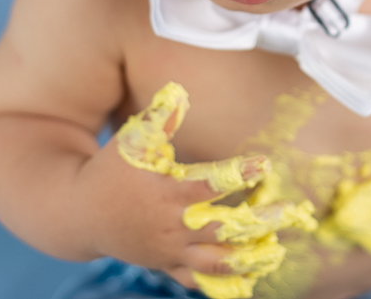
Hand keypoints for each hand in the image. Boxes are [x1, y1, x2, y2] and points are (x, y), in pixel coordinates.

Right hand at [72, 83, 270, 288]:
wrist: (79, 215)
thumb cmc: (108, 172)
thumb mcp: (130, 142)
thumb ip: (159, 118)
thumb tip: (179, 91)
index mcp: (167, 194)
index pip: (211, 185)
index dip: (240, 174)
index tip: (266, 163)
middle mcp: (172, 227)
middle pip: (224, 228)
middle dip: (259, 221)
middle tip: (290, 212)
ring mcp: (169, 251)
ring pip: (216, 261)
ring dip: (249, 257)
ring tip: (277, 250)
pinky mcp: (165, 264)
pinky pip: (198, 279)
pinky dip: (223, 282)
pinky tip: (251, 278)